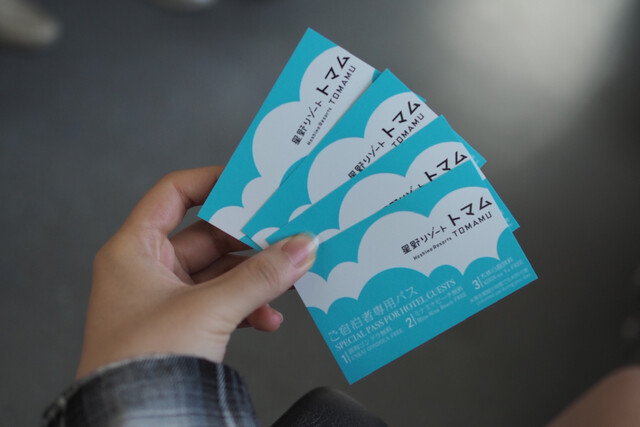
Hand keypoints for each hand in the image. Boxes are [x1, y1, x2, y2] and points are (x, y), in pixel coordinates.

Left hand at [75, 167, 316, 378]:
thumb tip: (301, 248)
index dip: (212, 181)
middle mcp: (146, 270)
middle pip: (207, 236)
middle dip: (250, 239)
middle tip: (286, 232)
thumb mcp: (209, 309)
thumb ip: (260, 276)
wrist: (132, 424)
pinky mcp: (181, 327)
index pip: (174, 194)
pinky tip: (269, 319)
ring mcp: (164, 300)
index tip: (250, 180)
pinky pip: (222, 304)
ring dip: (255, 278)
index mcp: (134, 250)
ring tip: (287, 277)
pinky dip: (248, 308)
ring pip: (220, 273)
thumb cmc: (142, 363)